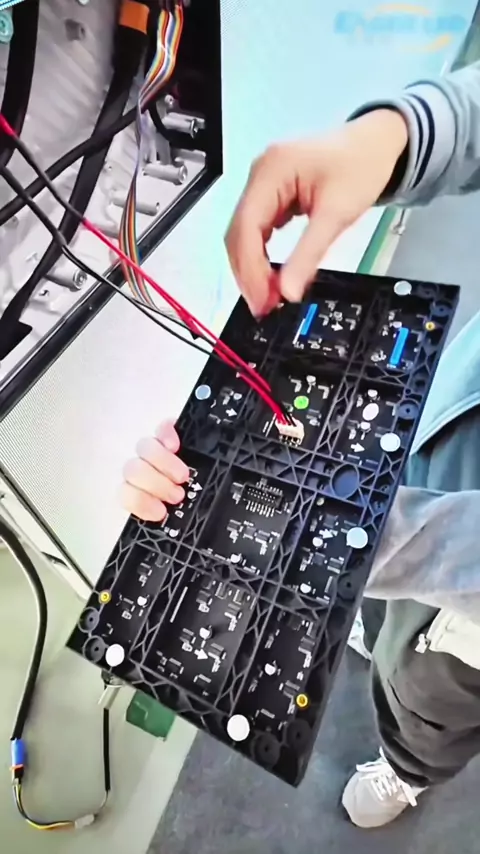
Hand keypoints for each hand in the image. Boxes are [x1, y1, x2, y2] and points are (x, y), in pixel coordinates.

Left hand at [120, 422, 188, 521]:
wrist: (191, 476)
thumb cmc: (164, 504)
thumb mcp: (161, 519)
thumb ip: (159, 523)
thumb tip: (165, 542)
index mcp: (132, 493)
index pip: (125, 494)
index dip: (142, 502)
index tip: (160, 512)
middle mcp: (136, 471)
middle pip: (134, 469)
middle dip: (156, 484)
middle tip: (176, 494)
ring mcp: (148, 452)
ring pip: (145, 447)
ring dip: (164, 463)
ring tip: (182, 476)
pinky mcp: (163, 435)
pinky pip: (160, 428)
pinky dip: (167, 434)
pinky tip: (176, 445)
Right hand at [225, 109, 408, 315]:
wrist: (377, 141)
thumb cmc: (361, 167)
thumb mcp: (337, 214)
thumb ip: (309, 254)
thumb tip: (288, 292)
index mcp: (270, 171)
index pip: (246, 227)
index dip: (250, 269)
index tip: (262, 301)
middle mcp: (259, 174)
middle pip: (238, 233)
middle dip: (248, 273)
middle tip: (264, 307)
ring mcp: (263, 183)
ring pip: (244, 234)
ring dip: (252, 267)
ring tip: (268, 297)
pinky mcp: (271, 194)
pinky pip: (257, 229)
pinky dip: (261, 255)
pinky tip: (271, 275)